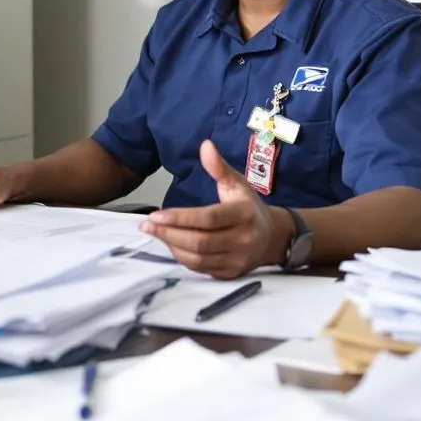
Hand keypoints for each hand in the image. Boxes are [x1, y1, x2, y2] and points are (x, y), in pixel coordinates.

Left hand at [138, 140, 287, 278]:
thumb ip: (219, 167)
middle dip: (169, 234)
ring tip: (155, 233)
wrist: (273, 238)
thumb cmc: (249, 207)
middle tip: (146, 225)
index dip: (180, 218)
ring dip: (172, 246)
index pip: (208, 218)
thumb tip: (205, 145)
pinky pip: (200, 269)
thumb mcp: (237, 184)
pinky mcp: (230, 274)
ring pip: (198, 259)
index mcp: (244, 214)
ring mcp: (237, 260)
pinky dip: (181, 257)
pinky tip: (170, 244)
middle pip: (200, 242)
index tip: (155, 215)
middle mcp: (243, 240)